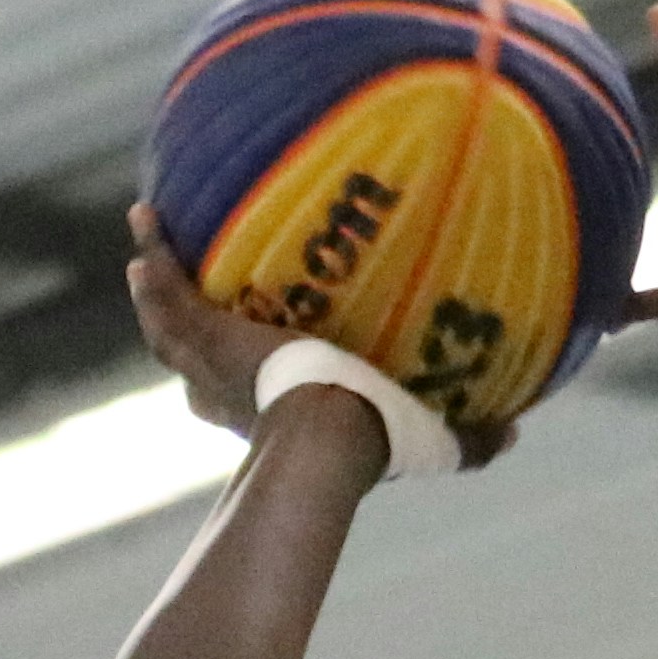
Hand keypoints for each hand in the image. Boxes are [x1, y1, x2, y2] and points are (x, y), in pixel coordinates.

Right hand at [126, 207, 504, 468]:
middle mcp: (228, 392)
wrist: (330, 435)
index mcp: (273, 412)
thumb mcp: (430, 442)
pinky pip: (169, 290)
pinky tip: (145, 215)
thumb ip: (472, 439)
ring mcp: (209, 363)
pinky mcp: (204, 335)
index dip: (230, 387)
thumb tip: (516, 434)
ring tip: (141, 250)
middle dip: (178, 330)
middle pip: (189, 360)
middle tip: (171, 301)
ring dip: (153, 287)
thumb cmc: (378, 443)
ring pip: (167, 324)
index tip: (233, 371)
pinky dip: (155, 256)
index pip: (239, 399)